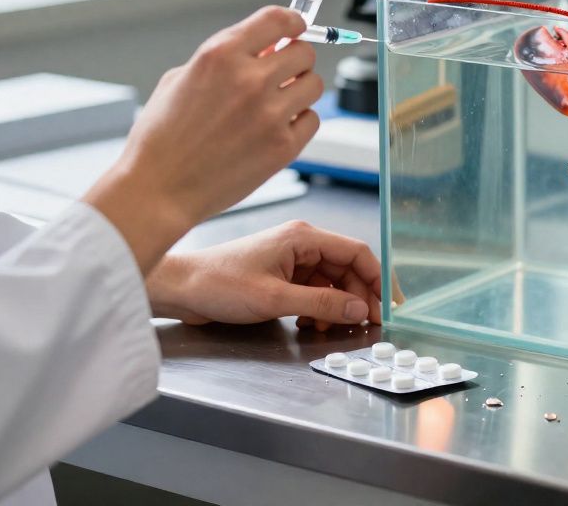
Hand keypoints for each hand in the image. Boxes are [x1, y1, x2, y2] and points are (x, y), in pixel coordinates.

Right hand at [84, 7, 322, 272]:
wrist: (159, 189)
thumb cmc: (162, 138)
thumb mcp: (180, 79)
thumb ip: (226, 59)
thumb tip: (266, 48)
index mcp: (221, 55)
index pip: (279, 19)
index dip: (293, 23)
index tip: (295, 29)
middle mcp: (250, 80)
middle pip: (304, 52)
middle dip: (294, 60)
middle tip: (282, 73)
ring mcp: (270, 115)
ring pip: (315, 85)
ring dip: (300, 89)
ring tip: (277, 102)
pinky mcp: (283, 147)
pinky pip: (312, 119)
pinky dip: (300, 120)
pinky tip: (277, 127)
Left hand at [146, 221, 403, 327]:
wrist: (180, 288)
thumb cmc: (219, 284)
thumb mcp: (275, 299)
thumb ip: (322, 304)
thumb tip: (360, 310)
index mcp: (304, 237)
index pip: (357, 252)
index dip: (378, 279)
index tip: (388, 306)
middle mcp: (302, 244)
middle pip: (348, 269)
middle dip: (359, 298)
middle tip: (366, 325)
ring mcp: (292, 259)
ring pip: (333, 282)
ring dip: (338, 307)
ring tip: (332, 329)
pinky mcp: (282, 275)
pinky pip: (315, 291)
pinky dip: (320, 309)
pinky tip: (310, 325)